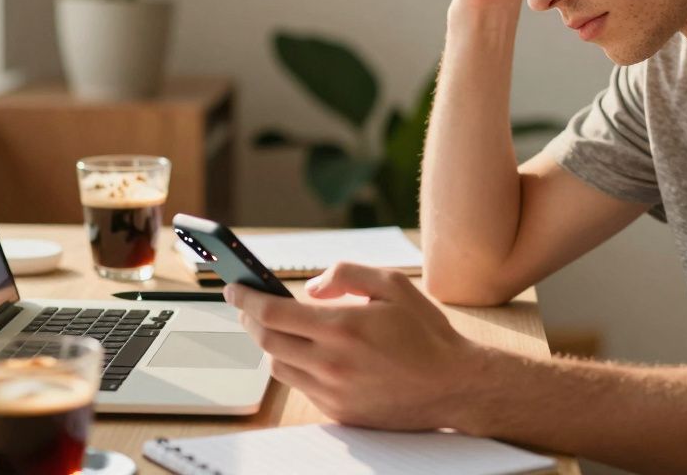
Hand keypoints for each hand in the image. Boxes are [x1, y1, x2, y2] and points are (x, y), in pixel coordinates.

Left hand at [223, 262, 478, 429]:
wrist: (454, 386)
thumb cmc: (425, 333)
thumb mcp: (392, 284)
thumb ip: (345, 274)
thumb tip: (309, 287)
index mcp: (342, 327)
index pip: (272, 312)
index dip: (245, 299)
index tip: (233, 288)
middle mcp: (332, 363)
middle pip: (267, 340)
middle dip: (250, 319)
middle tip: (246, 305)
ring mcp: (333, 392)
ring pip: (278, 366)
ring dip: (270, 344)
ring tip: (275, 326)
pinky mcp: (339, 412)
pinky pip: (301, 386)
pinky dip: (294, 365)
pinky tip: (305, 351)